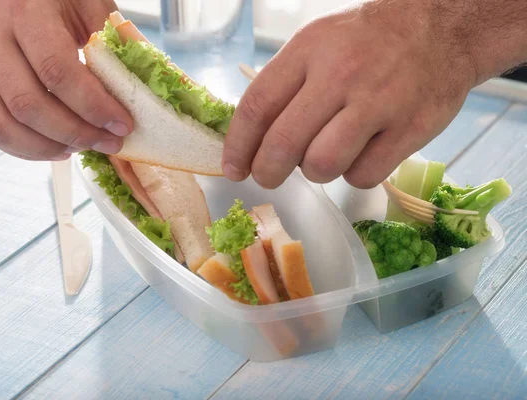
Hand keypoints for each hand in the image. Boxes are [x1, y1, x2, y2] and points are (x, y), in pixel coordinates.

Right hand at [0, 0, 132, 160]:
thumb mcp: (88, 5)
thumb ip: (111, 43)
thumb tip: (140, 89)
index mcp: (26, 14)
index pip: (58, 72)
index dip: (93, 106)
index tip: (122, 124)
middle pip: (29, 105)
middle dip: (76, 133)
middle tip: (110, 142)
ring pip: (2, 124)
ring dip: (48, 147)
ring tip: (84, 148)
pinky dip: (25, 148)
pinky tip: (57, 147)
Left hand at [222, 1, 477, 188]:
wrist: (440, 30)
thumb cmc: (367, 42)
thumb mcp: (316, 44)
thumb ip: (283, 85)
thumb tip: (252, 138)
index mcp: (309, 51)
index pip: (257, 107)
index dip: (238, 146)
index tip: (233, 168)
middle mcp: (340, 75)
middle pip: (284, 144)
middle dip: (267, 171)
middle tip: (268, 177)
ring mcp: (377, 104)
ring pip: (321, 165)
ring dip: (315, 171)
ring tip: (325, 155)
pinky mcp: (409, 130)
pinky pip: (362, 176)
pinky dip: (353, 174)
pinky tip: (360, 154)